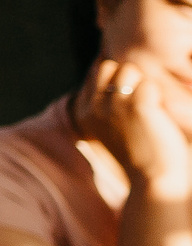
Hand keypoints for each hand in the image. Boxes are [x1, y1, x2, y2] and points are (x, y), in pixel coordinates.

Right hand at [75, 59, 191, 201]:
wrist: (153, 179)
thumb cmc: (139, 154)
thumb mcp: (111, 128)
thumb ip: (107, 104)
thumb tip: (113, 71)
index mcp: (84, 112)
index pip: (98, 72)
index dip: (117, 79)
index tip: (130, 98)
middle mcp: (94, 106)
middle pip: (111, 66)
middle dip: (128, 77)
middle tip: (142, 102)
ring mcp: (113, 104)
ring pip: (130, 70)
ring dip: (144, 84)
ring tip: (151, 109)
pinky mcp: (137, 106)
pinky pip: (150, 84)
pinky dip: (159, 96)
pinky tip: (160, 116)